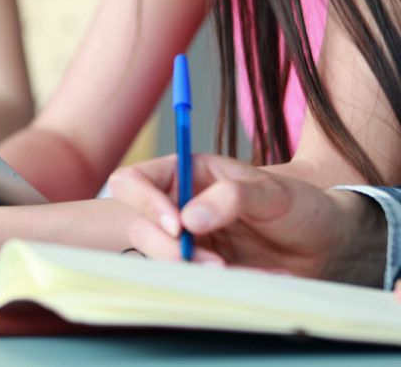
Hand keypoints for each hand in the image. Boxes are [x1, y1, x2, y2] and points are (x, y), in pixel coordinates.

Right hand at [109, 154, 386, 285]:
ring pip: (161, 261)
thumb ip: (231, 196)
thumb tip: (188, 219)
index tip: (175, 226)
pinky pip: (193, 283)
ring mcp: (187, 241)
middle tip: (210, 264)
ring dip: (196, 272)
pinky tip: (261, 278)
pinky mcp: (201, 269)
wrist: (328, 242)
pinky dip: (224, 287)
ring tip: (241, 273)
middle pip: (140, 228)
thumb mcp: (273, 192)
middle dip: (169, 250)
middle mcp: (178, 207)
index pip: (134, 181)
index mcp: (185, 175)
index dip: (144, 202)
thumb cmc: (300, 204)